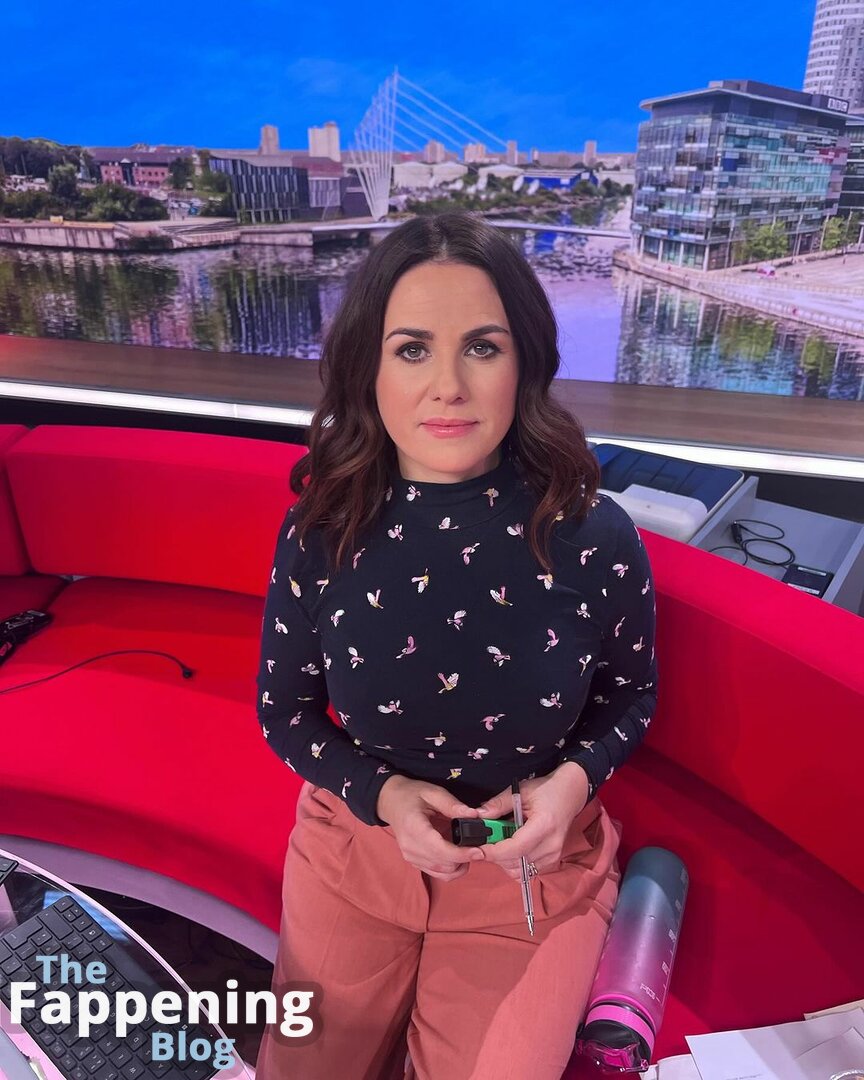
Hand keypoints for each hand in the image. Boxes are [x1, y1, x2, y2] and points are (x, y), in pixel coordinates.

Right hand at [376, 775, 483, 880]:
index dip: (462, 854)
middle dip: (464, 858)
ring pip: (443, 873)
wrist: (391, 802)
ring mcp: (411, 857)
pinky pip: (437, 873)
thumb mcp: (433, 792)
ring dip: (459, 865)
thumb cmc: (411, 794)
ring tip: (468, 849)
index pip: (441, 850)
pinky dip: (451, 868)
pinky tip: (457, 854)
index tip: (479, 850)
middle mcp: (411, 847)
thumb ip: (453, 805)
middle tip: (478, 845)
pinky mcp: (414, 862)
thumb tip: (474, 815)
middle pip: (444, 865)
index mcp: (414, 828)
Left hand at [471, 763, 590, 880]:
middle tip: (486, 841)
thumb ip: (498, 804)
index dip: (494, 852)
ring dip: (504, 861)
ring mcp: (553, 856)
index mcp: (544, 826)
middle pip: (516, 863)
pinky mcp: (552, 861)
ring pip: (520, 871)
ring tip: (500, 842)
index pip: (516, 848)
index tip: (478, 848)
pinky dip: (514, 864)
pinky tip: (511, 848)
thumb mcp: (520, 791)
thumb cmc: (547, 790)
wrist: (571, 793)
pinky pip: (527, 872)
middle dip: (496, 856)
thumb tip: (479, 816)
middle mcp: (551, 845)